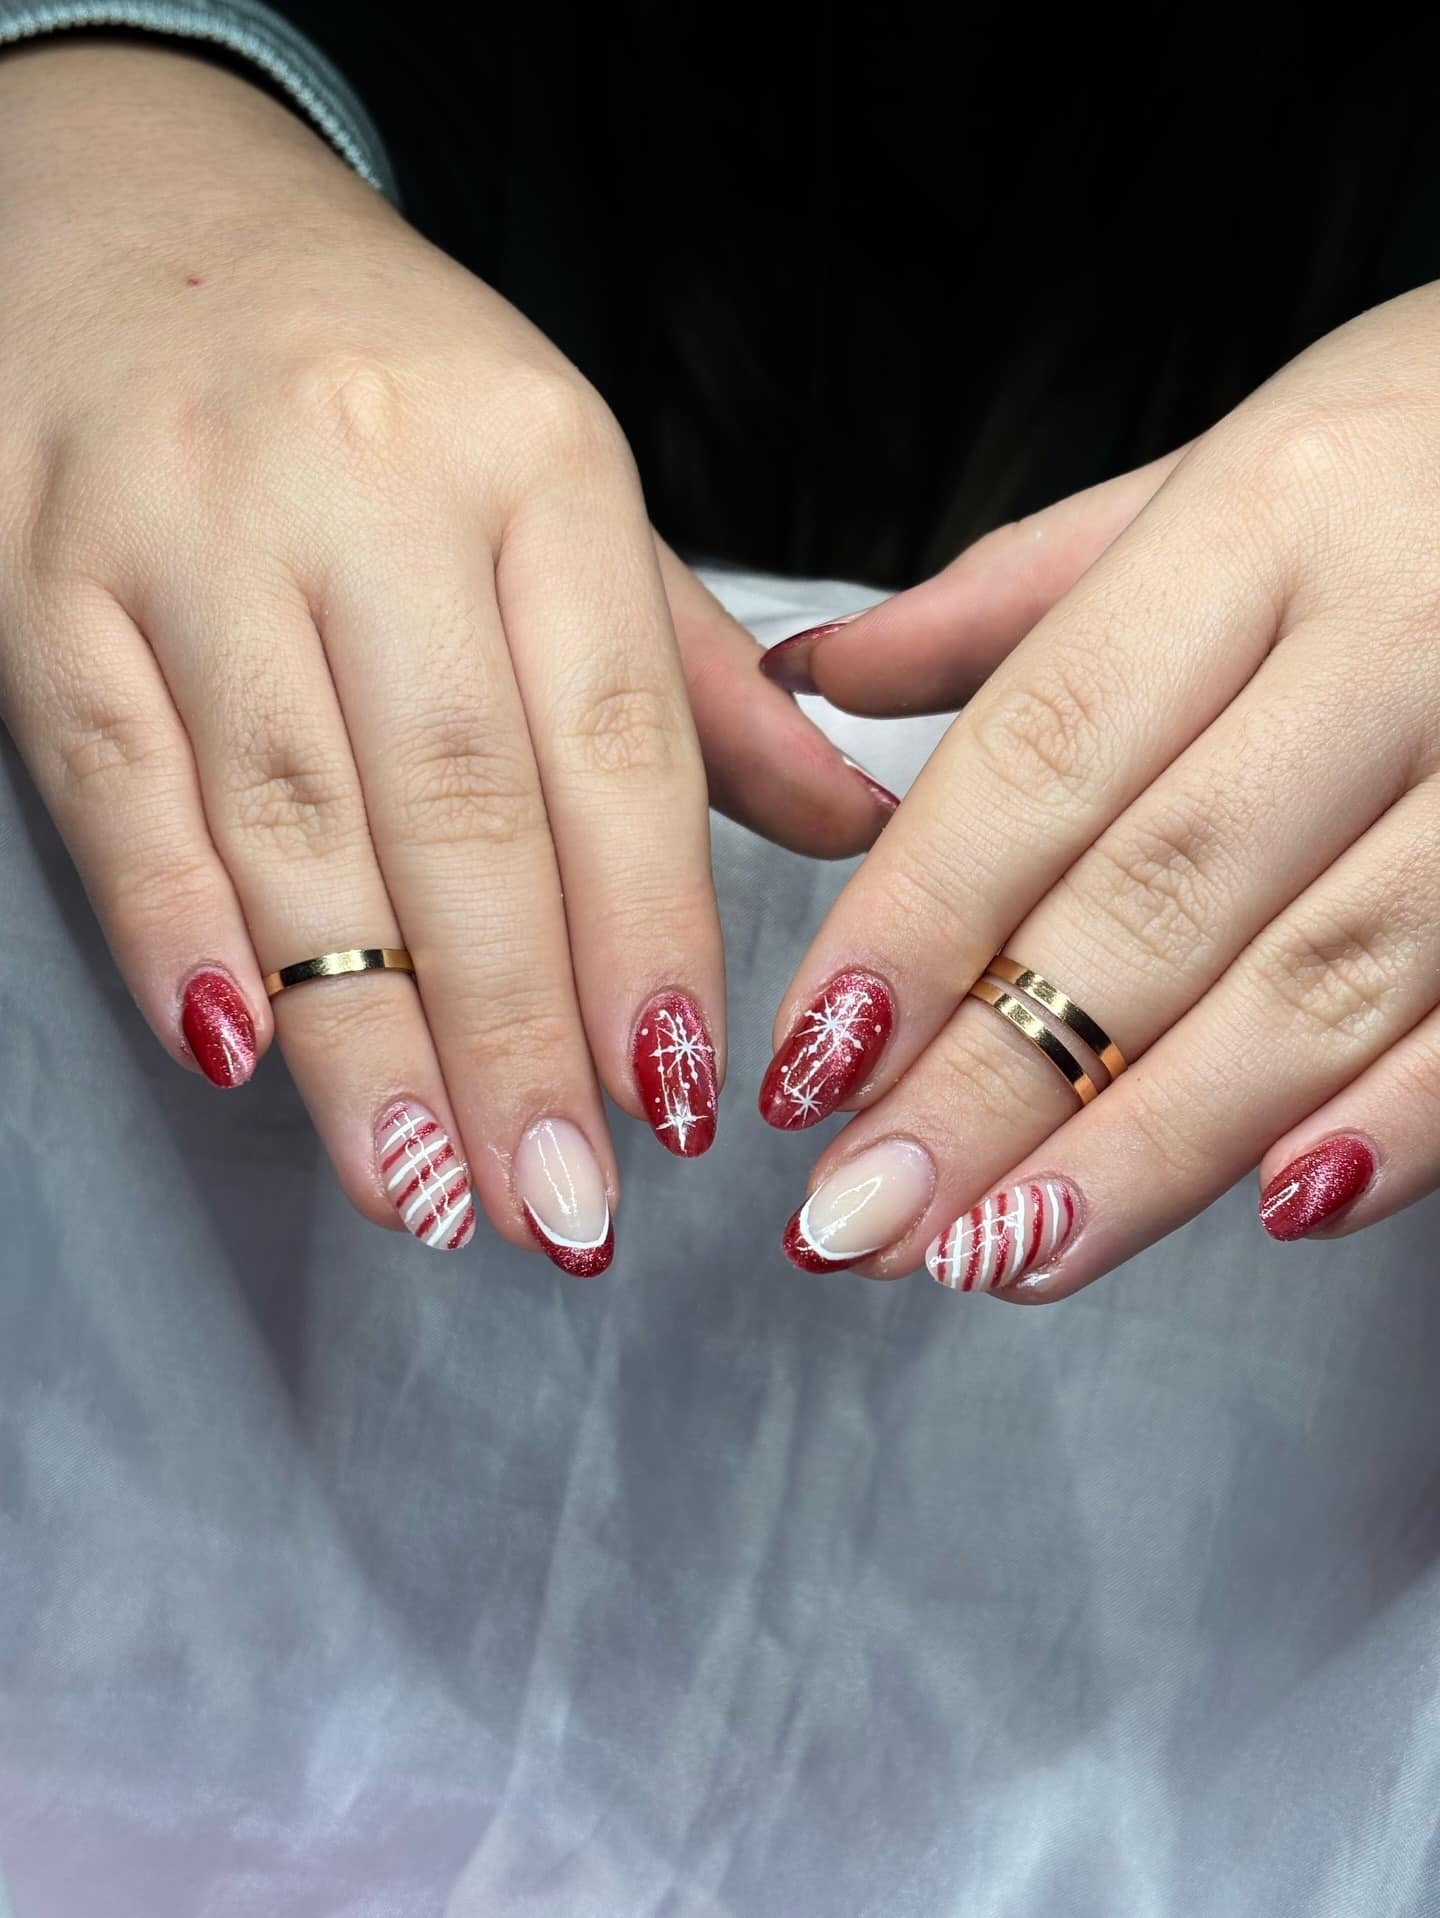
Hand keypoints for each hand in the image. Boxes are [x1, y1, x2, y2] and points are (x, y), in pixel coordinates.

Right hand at [0, 40, 890, 1269]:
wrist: (142, 216)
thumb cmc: (391, 385)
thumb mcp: (567, 485)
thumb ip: (692, 678)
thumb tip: (847, 826)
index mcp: (536, 464)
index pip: (612, 738)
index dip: (645, 931)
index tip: (678, 1095)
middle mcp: (369, 492)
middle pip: (460, 808)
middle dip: (518, 1030)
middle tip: (561, 1205)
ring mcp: (191, 532)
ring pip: (292, 821)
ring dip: (363, 1030)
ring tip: (426, 1189)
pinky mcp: (43, 577)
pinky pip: (115, 778)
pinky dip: (174, 926)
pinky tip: (240, 1057)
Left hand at [761, 286, 1439, 1292]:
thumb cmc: (1422, 448)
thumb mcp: (1223, 471)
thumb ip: (1017, 598)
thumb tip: (814, 676)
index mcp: (1265, 516)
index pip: (1043, 750)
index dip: (915, 922)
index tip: (811, 1058)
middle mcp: (1398, 632)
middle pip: (1157, 894)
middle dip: (993, 1080)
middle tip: (865, 1212)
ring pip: (1317, 981)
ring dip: (1151, 1146)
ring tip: (1007, 1254)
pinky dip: (1394, 1127)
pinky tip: (1270, 1209)